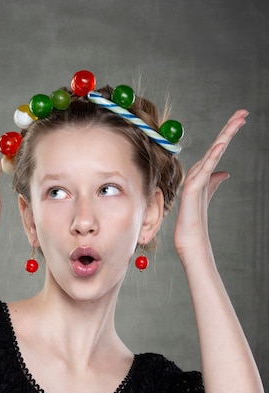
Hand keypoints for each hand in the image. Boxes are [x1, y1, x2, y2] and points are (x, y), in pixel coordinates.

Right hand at [174, 110, 247, 258]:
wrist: (189, 240)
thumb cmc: (194, 220)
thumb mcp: (208, 195)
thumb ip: (214, 182)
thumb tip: (225, 172)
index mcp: (203, 173)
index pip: (218, 148)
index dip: (229, 132)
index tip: (242, 117)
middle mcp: (198, 173)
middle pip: (216, 146)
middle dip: (229, 128)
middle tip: (243, 112)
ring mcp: (195, 181)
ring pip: (211, 154)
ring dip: (224, 138)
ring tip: (236, 122)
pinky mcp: (192, 191)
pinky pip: (204, 171)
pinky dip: (213, 157)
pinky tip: (222, 145)